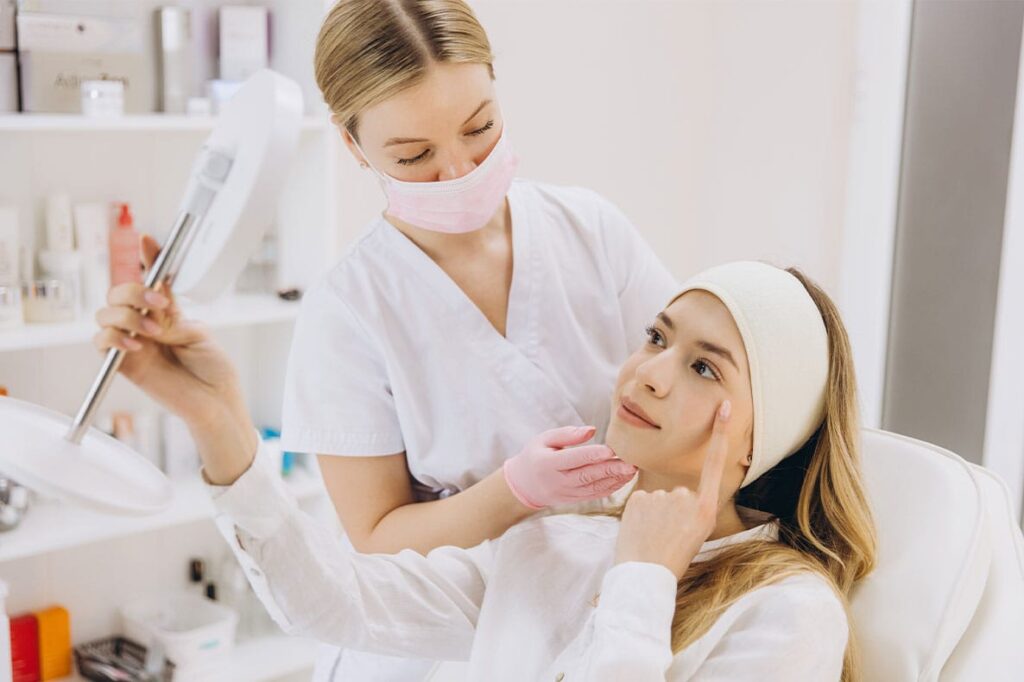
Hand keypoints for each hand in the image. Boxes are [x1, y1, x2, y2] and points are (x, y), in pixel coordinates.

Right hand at [92, 234, 247, 427]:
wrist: (215, 402)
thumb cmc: (214, 370)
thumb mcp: (197, 332)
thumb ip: (171, 315)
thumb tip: (152, 299)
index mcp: (166, 314)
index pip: (150, 281)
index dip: (147, 259)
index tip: (147, 240)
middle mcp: (146, 325)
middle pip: (119, 293)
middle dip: (134, 290)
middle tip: (159, 304)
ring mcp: (133, 342)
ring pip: (106, 313)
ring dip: (127, 315)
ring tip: (154, 332)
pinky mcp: (124, 364)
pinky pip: (101, 342)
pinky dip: (113, 337)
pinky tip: (135, 345)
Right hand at [502, 426, 637, 509]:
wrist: (524, 485)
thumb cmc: (536, 455)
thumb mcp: (544, 439)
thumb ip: (567, 434)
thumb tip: (592, 430)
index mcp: (548, 464)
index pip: (573, 459)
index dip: (592, 455)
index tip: (611, 450)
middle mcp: (558, 481)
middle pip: (587, 476)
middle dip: (611, 469)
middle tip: (631, 463)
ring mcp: (567, 493)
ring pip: (594, 487)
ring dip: (615, 479)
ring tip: (632, 470)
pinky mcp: (574, 500)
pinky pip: (595, 495)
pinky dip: (611, 487)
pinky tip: (624, 479)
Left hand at [614, 400, 731, 579]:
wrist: (644, 577)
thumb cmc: (671, 560)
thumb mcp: (693, 535)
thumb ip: (689, 509)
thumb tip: (679, 495)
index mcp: (705, 509)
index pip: (715, 464)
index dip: (719, 434)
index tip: (721, 407)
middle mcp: (686, 498)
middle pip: (679, 493)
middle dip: (671, 511)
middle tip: (666, 536)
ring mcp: (662, 497)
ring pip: (659, 498)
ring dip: (654, 514)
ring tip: (653, 537)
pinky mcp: (639, 498)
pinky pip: (641, 500)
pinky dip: (639, 514)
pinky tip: (640, 531)